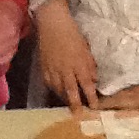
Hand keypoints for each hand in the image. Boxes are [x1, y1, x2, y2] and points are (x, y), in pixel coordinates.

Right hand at [35, 0, 97, 115]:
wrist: (52, 24)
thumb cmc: (72, 33)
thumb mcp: (86, 49)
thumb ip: (90, 65)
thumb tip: (94, 80)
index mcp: (78, 63)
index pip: (86, 84)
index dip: (91, 97)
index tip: (95, 107)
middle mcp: (66, 69)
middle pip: (71, 91)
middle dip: (76, 104)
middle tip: (79, 115)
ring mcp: (53, 69)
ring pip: (58, 89)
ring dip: (64, 98)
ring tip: (69, 105)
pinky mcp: (43, 67)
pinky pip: (49, 83)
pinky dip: (54, 90)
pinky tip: (57, 93)